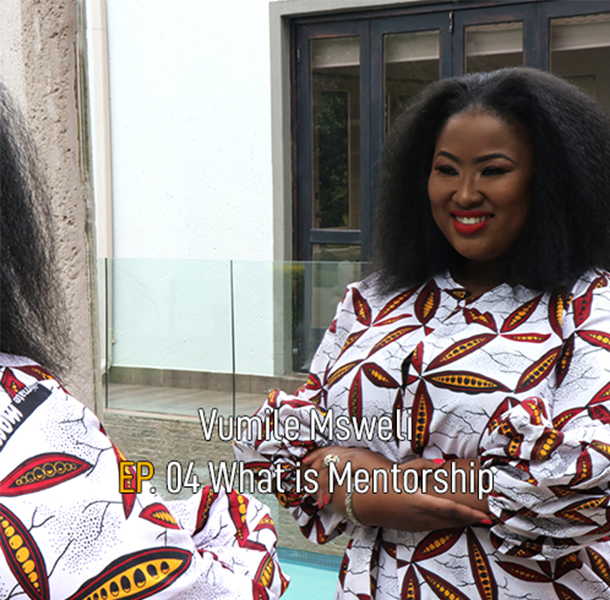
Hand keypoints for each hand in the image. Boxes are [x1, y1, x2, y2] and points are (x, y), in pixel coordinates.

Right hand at [302, 449, 488, 530]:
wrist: (362, 504)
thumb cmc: (381, 484)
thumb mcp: (401, 472)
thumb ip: (422, 466)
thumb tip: (443, 464)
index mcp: (418, 501)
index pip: (450, 509)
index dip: (469, 514)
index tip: (484, 516)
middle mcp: (420, 516)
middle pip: (451, 520)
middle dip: (470, 519)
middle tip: (489, 514)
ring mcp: (416, 525)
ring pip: (444, 525)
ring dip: (460, 522)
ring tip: (476, 516)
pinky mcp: (412, 527)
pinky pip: (435, 526)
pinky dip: (448, 523)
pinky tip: (454, 518)